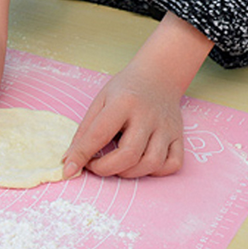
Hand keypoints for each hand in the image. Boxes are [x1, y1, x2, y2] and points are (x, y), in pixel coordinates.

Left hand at [62, 63, 184, 178]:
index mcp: (124, 103)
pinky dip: (155, 172)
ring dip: (128, 173)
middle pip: (128, 155)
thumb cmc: (125, 90)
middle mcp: (148, 116)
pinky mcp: (179, 136)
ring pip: (151, 163)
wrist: (159, 75)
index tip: (68, 170)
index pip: (99, 135)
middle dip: (105, 169)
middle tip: (94, 165)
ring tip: (116, 164)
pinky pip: (172, 164)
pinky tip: (140, 164)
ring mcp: (167, 128)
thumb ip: (85, 130)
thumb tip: (70, 159)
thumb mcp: (100, 101)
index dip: (81, 156)